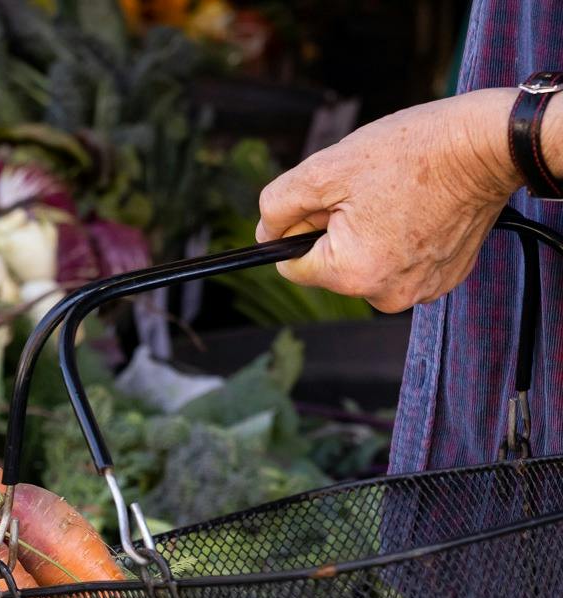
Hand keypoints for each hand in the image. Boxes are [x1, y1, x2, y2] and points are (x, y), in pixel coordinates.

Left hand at [255, 88, 522, 311]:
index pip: (292, 265)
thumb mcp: (324, 169)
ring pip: (367, 262)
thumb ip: (277, 207)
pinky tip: (421, 206)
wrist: (491, 143)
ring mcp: (422, 289)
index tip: (328, 199)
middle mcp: (387, 295)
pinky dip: (404, 235)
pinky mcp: (446, 275)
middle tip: (370, 191)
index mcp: (352, 276)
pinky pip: (403, 260)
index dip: (300, 226)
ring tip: (399, 196)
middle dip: (338, 228)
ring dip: (371, 231)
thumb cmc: (411, 152)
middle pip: (332, 264)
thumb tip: (265, 235)